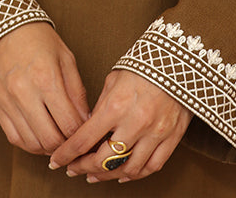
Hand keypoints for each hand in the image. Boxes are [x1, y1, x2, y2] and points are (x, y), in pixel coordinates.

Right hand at [0, 22, 89, 155]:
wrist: (1, 27)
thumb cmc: (37, 38)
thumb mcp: (65, 57)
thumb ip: (77, 90)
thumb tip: (86, 118)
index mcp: (46, 78)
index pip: (69, 123)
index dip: (82, 133)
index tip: (87, 131)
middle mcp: (25, 93)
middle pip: (51, 139)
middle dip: (67, 144)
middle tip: (74, 138)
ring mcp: (8, 102)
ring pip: (32, 144)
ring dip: (49, 148)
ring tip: (59, 138)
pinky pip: (15, 138)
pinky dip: (30, 144)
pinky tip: (41, 136)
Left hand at [48, 69, 191, 182]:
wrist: (179, 59)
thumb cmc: (143, 65)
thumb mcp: (114, 80)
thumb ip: (101, 107)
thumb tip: (87, 129)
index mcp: (116, 105)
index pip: (84, 139)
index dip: (67, 154)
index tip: (56, 161)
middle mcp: (135, 122)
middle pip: (103, 160)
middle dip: (83, 167)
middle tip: (74, 169)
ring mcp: (155, 133)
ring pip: (127, 169)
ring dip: (107, 175)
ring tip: (95, 174)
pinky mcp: (172, 137)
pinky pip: (152, 166)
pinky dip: (136, 174)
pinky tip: (124, 174)